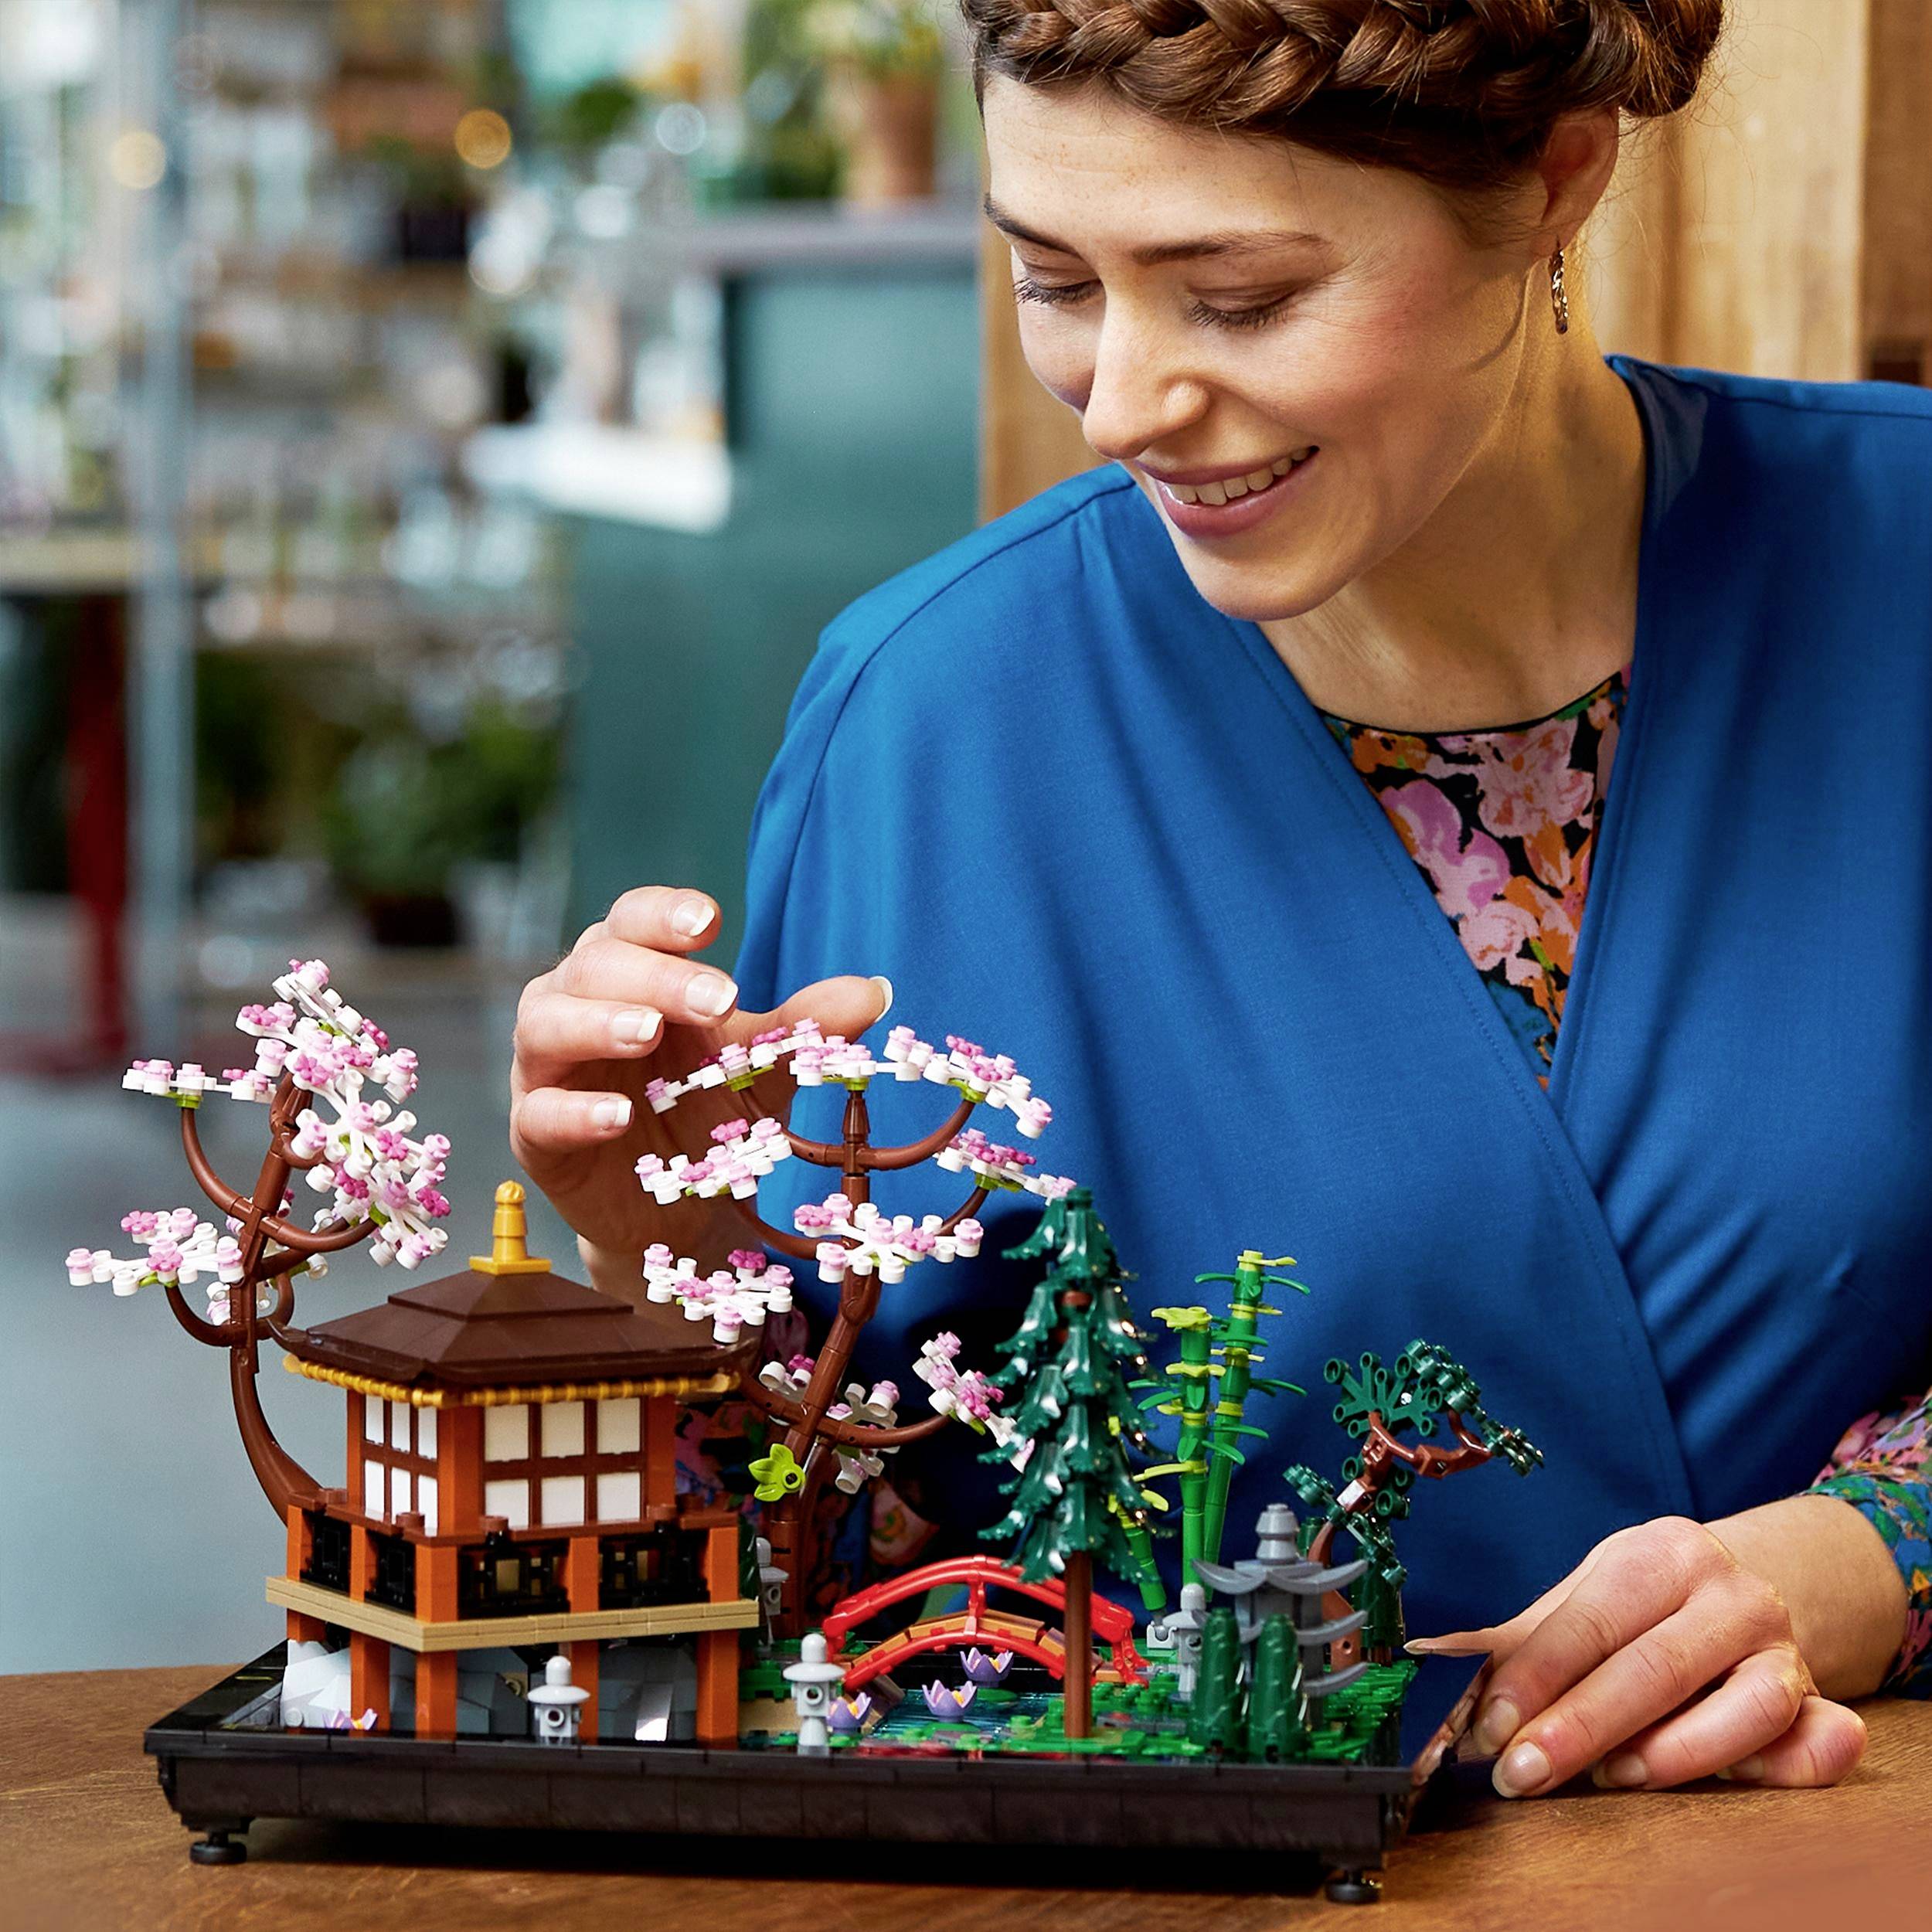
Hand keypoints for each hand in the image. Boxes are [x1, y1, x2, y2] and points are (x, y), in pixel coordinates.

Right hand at [511, 885, 890, 1266]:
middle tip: (716, 998)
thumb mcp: (761, 1068)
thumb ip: (804, 1029)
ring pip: (546, 1022)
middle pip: (596, 963)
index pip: (633, 921)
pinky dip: (573, 1110)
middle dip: (655, 974)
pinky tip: (616, 1115)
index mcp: (630, 973)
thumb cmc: (706, 1113)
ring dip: (598, 1021)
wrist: (675, 1209)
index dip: (664, 913)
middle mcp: (577, 1006)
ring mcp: (546, 1069)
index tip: (712, 921)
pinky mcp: (534, 1134)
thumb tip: (876, 989)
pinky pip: (538, 1112)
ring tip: (647, 1031)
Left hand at [1411, 1516, 1867, 1796]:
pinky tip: (1739, 1783)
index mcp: (1660, 1554)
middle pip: (1654, 1668)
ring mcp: (1782, 1648)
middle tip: (1521, 1774)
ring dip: (1672, 1753)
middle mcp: (1731, 1594)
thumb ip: (1521, 1642)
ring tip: (1609, 1779)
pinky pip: (1816, 1743)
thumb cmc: (1641, 1603)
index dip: (1534, 1678)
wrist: (1737, 1589)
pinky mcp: (1817, 1700)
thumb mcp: (1585, 1597)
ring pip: (1743, 1709)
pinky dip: (1788, 1768)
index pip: (1590, 1621)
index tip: (1487, 1730)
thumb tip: (1436, 1667)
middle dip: (1580, 1728)